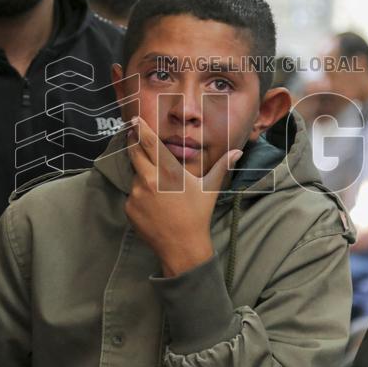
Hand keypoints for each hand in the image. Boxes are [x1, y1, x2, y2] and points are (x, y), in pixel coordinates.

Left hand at [124, 117, 241, 276]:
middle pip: (135, 153)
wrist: (182, 247)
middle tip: (133, 135)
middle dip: (133, 143)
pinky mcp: (129, 207)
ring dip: (142, 175)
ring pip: (135, 175)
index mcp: (169, 171)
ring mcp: (137, 193)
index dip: (141, 129)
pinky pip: (132, 194)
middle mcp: (150, 179)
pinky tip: (153, 206)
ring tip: (158, 190)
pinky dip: (140, 195)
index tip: (133, 119)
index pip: (150, 143)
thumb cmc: (198, 215)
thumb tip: (238, 152)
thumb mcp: (210, 188)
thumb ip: (222, 166)